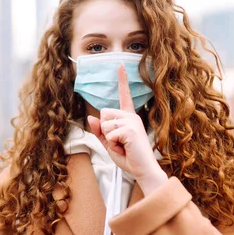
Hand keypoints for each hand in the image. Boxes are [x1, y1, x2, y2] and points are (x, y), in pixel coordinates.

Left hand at [87, 64, 167, 194]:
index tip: (120, 64)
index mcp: (128, 117)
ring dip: (109, 138)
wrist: (143, 170)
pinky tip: (124, 148)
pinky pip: (109, 133)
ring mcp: (131, 121)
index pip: (124, 96)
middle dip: (105, 131)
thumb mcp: (109, 144)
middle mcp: (131, 116)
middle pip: (103, 113)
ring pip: (104, 124)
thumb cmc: (129, 158)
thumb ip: (99, 131)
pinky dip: (113, 144)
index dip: (122, 80)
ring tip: (122, 146)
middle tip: (118, 143)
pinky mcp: (130, 129)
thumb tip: (90, 117)